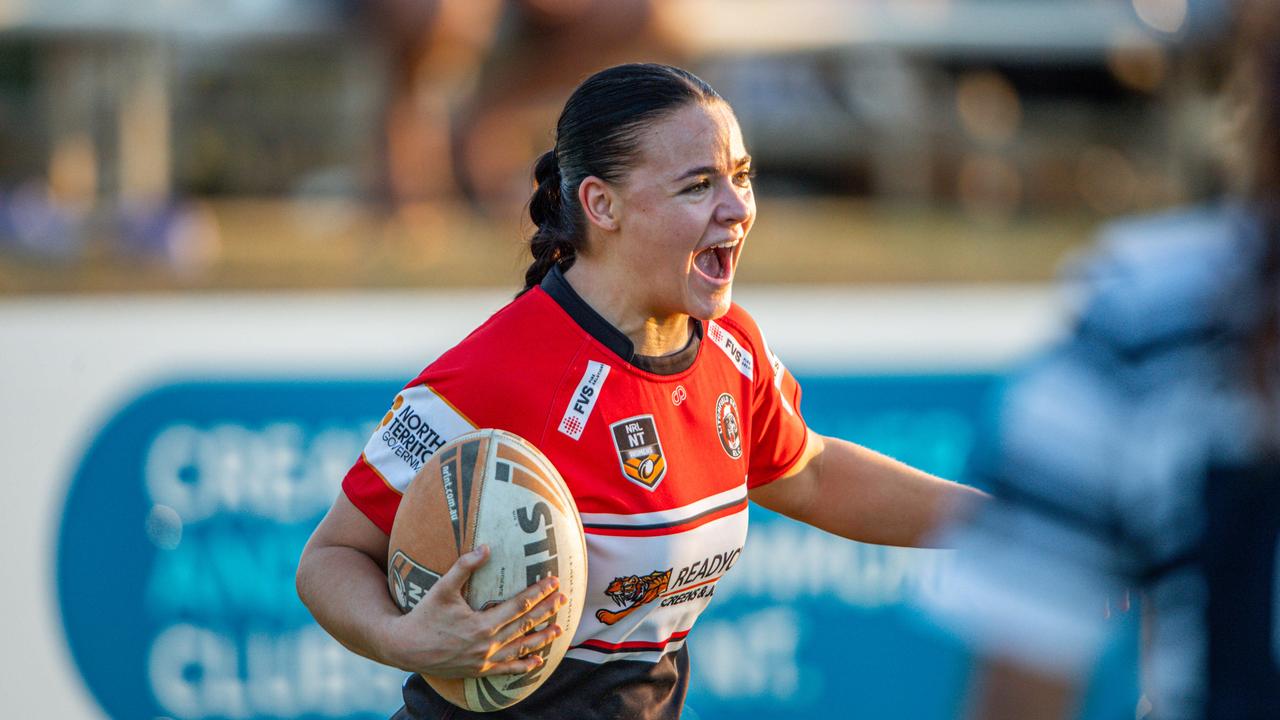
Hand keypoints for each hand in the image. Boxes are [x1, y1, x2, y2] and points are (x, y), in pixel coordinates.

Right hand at [384, 545, 566, 676]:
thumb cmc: (424, 615)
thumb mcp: (442, 588)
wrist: (406, 647)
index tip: (553, 581)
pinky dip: (523, 666)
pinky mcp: (479, 670)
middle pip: (525, 624)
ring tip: (558, 629)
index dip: (538, 592)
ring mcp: (484, 659)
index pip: (519, 604)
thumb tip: (486, 547)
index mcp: (482, 623)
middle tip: (563, 598)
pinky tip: (537, 662)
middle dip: (546, 610)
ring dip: (541, 638)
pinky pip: (506, 669)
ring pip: (521, 648)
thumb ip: (464, 566)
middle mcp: (488, 643)